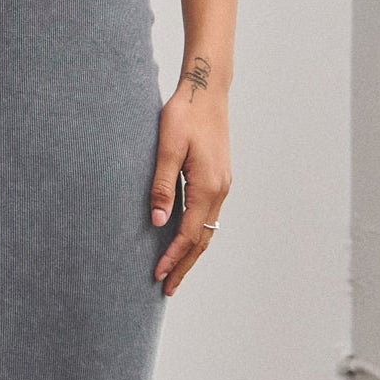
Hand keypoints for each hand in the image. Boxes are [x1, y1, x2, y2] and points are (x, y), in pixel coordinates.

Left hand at [150, 70, 230, 296]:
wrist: (206, 90)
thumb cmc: (183, 114)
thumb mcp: (167, 148)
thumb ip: (162, 185)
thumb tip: (158, 222)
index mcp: (208, 185)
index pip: (189, 233)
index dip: (173, 256)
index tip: (157, 275)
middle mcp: (220, 189)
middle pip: (203, 238)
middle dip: (185, 265)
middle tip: (168, 289)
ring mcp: (222, 184)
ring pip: (208, 228)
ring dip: (192, 252)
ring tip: (176, 272)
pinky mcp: (218, 177)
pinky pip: (208, 215)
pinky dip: (197, 233)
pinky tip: (185, 239)